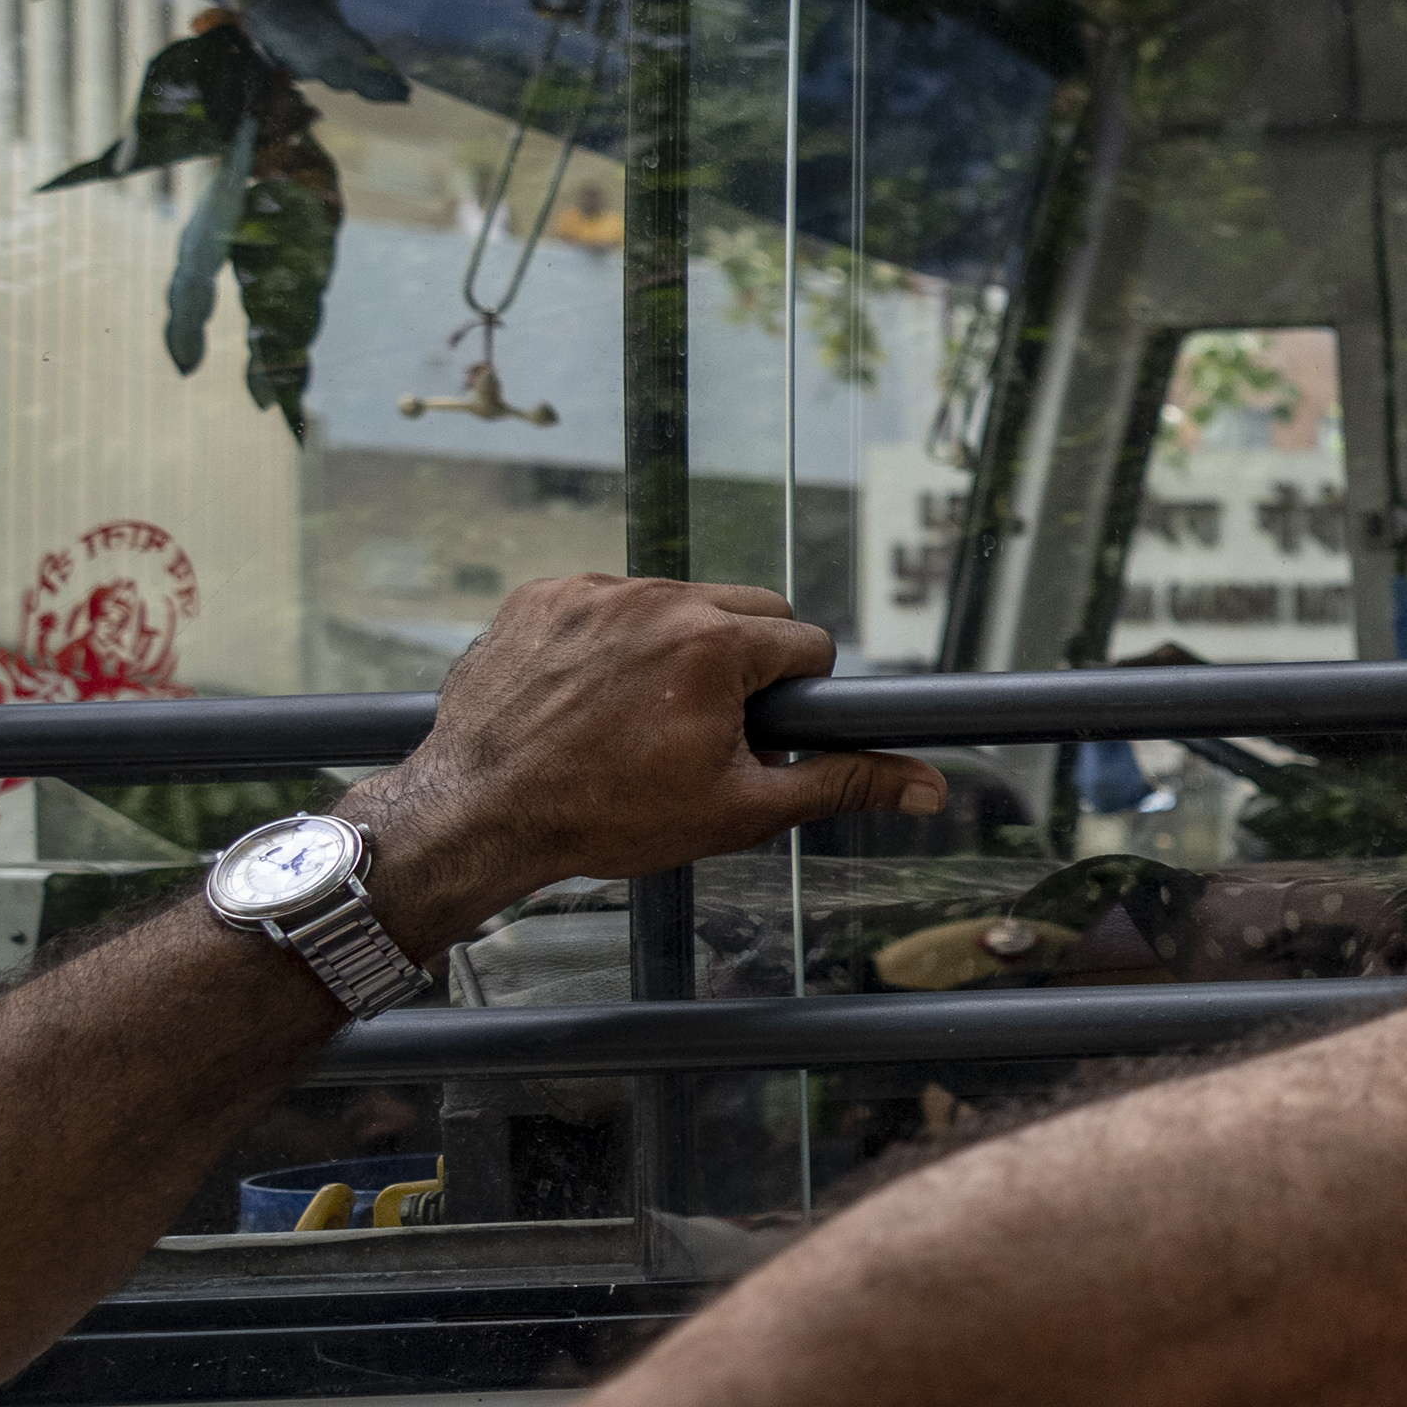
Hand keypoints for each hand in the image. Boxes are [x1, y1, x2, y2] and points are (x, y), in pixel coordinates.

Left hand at [346, 575, 949, 953]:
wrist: (479, 811)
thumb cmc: (605, 815)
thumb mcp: (740, 809)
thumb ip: (841, 784)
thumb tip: (926, 785)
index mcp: (715, 645)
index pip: (805, 643)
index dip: (795, 696)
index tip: (760, 730)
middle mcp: (656, 598)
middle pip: (748, 607)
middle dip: (744, 660)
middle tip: (705, 726)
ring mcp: (592, 591)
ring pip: (677, 600)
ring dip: (677, 646)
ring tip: (639, 713)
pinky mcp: (542, 594)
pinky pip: (607, 599)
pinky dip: (611, 637)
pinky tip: (590, 692)